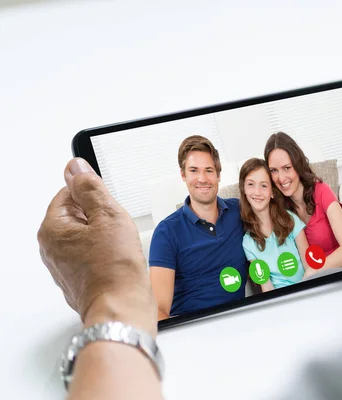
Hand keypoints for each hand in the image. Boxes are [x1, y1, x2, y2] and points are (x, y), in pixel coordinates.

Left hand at [38, 158, 156, 334]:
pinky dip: (108, 255)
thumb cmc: (115, 271)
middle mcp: (53, 248)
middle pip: (80, 215)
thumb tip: (75, 168)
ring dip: (107, 237)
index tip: (109, 207)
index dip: (95, 197)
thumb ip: (90, 188)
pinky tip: (120, 262)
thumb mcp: (108, 216)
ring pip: (89, 236)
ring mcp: (65, 265)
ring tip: (120, 248)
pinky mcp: (79, 278)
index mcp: (53, 229)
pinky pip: (94, 255)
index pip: (69, 193)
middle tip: (117, 230)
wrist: (122, 309)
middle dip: (102, 218)